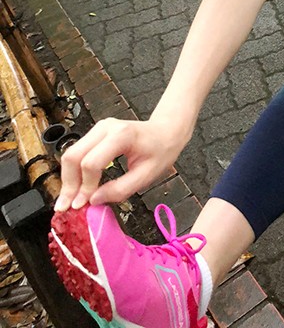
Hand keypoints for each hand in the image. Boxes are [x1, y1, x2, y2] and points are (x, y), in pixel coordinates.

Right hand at [54, 117, 184, 211]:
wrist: (166, 131)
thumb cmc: (160, 151)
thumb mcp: (147, 175)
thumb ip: (120, 189)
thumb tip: (93, 201)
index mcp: (121, 135)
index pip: (91, 163)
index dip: (84, 187)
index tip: (82, 206)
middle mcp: (105, 128)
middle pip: (74, 156)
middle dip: (68, 184)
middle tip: (65, 208)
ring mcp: (98, 128)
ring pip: (71, 153)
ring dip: (68, 179)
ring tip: (68, 202)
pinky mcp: (95, 133)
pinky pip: (78, 152)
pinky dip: (74, 172)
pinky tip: (76, 188)